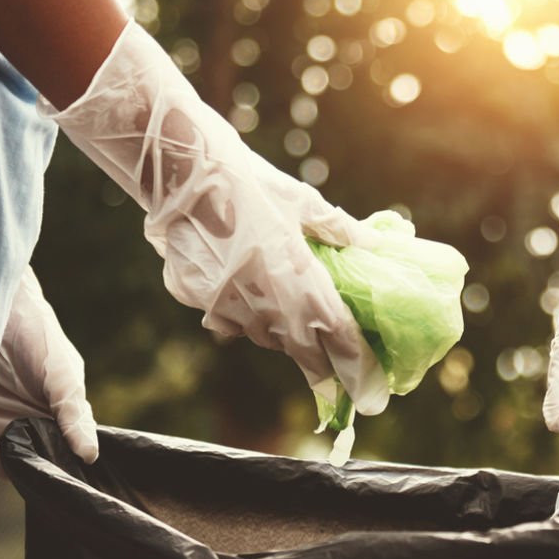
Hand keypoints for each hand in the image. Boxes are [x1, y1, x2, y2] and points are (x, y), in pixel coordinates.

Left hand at [0, 268, 98, 474]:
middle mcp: (32, 422)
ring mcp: (2, 423)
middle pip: (36, 461)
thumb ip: (74, 414)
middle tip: (30, 463)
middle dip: (33, 468)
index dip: (64, 463)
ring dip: (5, 467)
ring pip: (6, 462)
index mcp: (59, 415)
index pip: (66, 450)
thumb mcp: (64, 375)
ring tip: (5, 453)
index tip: (61, 468)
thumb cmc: (40, 339)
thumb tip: (90, 454)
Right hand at [40, 22, 388, 414]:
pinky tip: (244, 298)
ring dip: (280, 337)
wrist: (185, 173)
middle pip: (299, 350)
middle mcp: (265, 304)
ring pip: (261, 336)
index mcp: (300, 282)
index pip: (336, 335)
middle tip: (333, 384)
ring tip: (294, 332)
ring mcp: (226, 305)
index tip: (367, 385)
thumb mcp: (304, 203)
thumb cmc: (252, 183)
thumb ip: (340, 230)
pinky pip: (224, 319)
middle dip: (319, 368)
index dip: (354, 363)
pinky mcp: (196, 298)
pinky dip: (239, 316)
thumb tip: (373, 243)